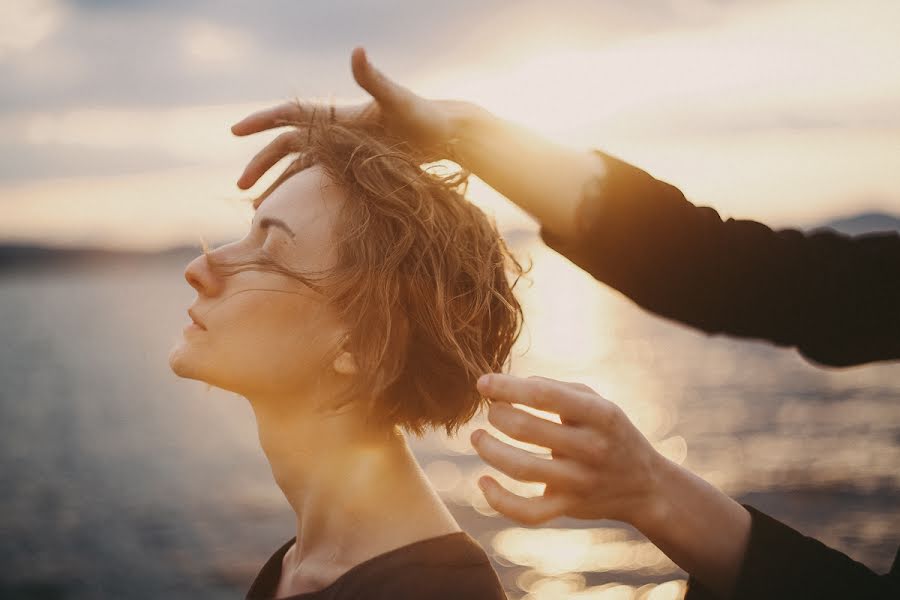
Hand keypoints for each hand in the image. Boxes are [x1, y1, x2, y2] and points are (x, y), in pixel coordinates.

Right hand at [231, 46, 475, 190]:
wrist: (445, 134)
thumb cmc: (423, 116)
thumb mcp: (397, 99)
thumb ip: (374, 79)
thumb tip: (358, 51)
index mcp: (337, 116)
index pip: (290, 116)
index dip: (262, 121)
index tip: (235, 130)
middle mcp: (334, 133)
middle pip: (287, 147)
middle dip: (261, 164)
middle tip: (241, 187)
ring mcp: (344, 151)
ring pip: (301, 168)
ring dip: (279, 185)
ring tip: (257, 210)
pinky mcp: (355, 167)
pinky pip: (321, 182)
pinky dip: (304, 195)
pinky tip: (295, 213)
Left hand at [471, 373, 668, 527]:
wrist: (646, 486)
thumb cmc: (610, 433)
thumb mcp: (598, 402)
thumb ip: (557, 387)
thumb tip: (512, 384)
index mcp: (599, 414)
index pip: (544, 395)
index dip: (507, 387)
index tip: (483, 383)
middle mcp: (591, 448)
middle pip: (526, 429)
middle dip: (497, 415)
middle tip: (491, 411)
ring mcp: (580, 482)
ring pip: (521, 468)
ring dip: (489, 450)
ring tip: (477, 437)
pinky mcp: (568, 508)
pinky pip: (527, 512)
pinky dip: (498, 500)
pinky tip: (483, 482)